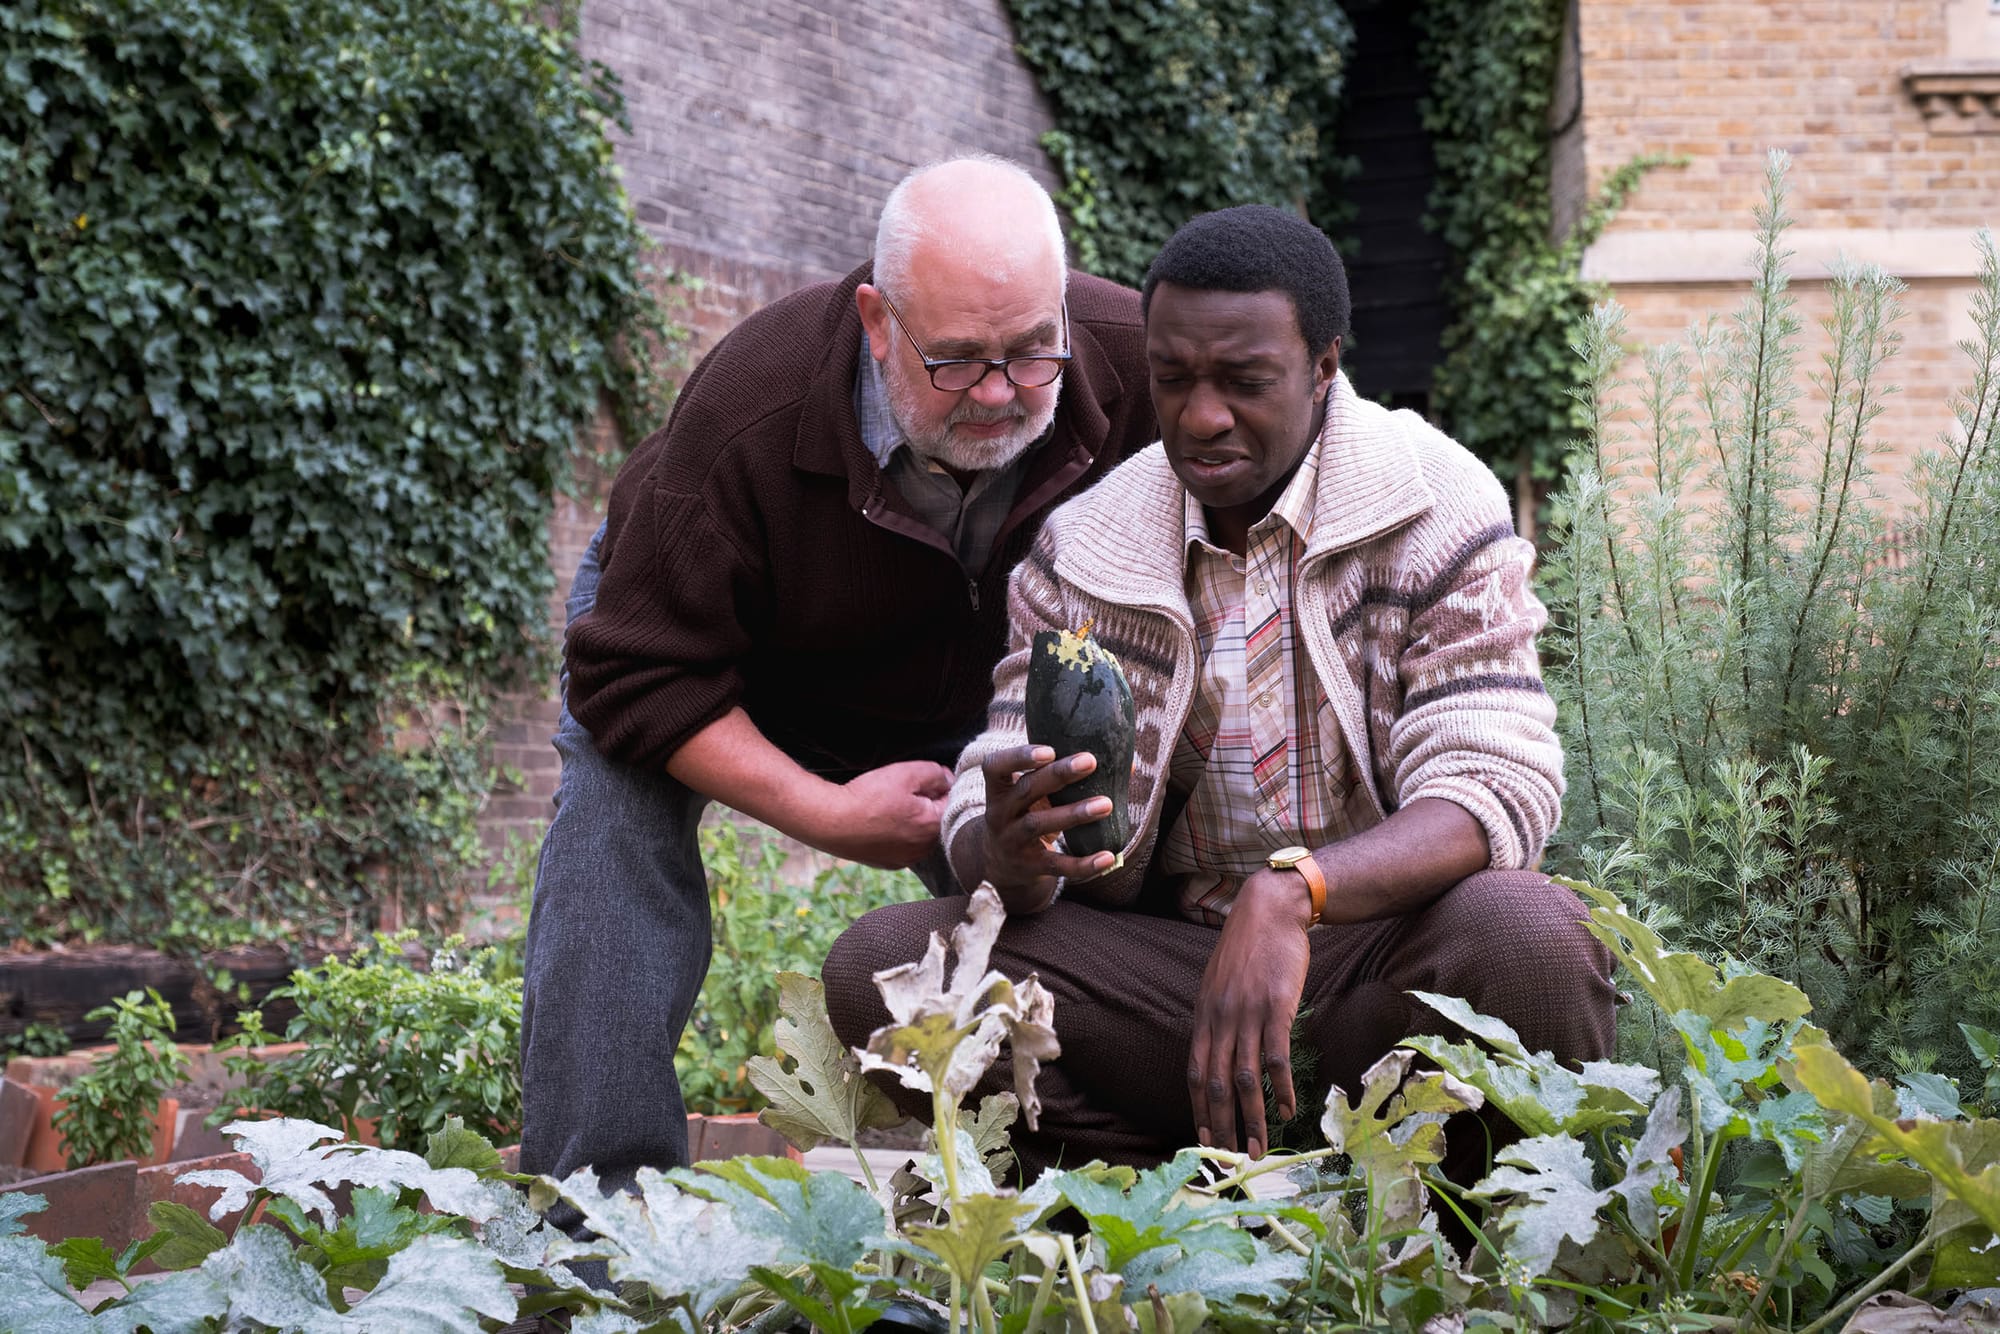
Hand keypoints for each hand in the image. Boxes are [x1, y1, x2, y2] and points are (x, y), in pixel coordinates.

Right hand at [813, 760, 953, 868]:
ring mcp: (906, 859)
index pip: (951, 801)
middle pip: (936, 819)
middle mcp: (924, 849)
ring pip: (919, 834)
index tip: (918, 779)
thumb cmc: (868, 797)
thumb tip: (948, 780)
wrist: (831, 822)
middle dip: (925, 804)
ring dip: (911, 821)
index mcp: (934, 826)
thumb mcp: (906, 773)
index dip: (937, 785)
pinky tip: (880, 823)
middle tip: (901, 792)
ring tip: (888, 808)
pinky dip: (896, 834)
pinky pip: (902, 845)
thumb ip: (935, 773)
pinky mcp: (889, 864)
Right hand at [979, 744, 1118, 912]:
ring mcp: (1013, 841)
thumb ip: (1063, 777)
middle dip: (1058, 775)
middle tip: (1090, 761)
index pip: (995, 767)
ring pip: (1040, 824)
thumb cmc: (1026, 815)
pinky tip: (1108, 857)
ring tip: (1106, 804)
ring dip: (1074, 813)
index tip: (1049, 750)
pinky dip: (1083, 864)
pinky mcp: (1030, 867)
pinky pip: (1057, 866)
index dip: (1018, 757)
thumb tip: (1125, 765)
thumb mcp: (1031, 795)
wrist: (1000, 865)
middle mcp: (1000, 814)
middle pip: (1026, 790)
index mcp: (1000, 789)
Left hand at [1188, 866, 1314, 1157]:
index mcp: (1204, 1016)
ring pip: (1245, 1078)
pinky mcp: (1277, 1007)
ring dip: (1251, 1119)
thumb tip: (1215, 1052)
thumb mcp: (1218, 984)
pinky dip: (1280, 1089)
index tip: (1204, 1141)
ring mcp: (1247, 1014)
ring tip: (1257, 1149)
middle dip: (1221, 1126)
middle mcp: (1220, 1019)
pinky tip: (1286, 1111)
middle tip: (1229, 1160)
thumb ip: (1215, 1018)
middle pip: (1216, 1084)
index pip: (1194, 1073)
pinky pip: (1276, 1057)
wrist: (1270, 910)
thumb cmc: (1247, 949)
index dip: (1198, 1110)